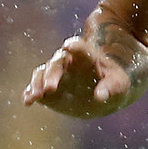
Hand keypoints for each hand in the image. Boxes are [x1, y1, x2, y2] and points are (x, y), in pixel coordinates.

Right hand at [21, 20, 147, 118]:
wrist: (107, 89)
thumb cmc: (116, 81)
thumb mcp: (119, 83)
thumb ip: (111, 87)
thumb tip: (100, 96)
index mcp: (86, 54)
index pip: (79, 47)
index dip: (75, 47)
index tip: (69, 47)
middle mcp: (67, 61)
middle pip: (57, 63)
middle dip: (52, 74)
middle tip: (50, 88)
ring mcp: (56, 74)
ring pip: (43, 74)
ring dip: (38, 84)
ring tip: (34, 96)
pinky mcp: (49, 88)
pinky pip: (37, 88)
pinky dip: (31, 93)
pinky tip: (28, 101)